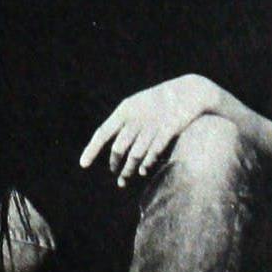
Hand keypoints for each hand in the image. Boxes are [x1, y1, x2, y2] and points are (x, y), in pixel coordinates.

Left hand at [80, 74, 219, 186]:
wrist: (188, 92)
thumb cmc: (159, 101)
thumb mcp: (137, 106)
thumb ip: (124, 123)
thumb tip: (114, 144)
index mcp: (125, 110)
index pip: (103, 132)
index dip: (91, 149)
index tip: (83, 164)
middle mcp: (136, 118)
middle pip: (119, 148)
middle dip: (115, 164)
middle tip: (115, 175)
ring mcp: (152, 125)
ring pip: (135, 154)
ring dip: (128, 169)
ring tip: (124, 179)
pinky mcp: (169, 131)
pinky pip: (154, 152)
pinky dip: (146, 163)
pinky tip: (142, 171)